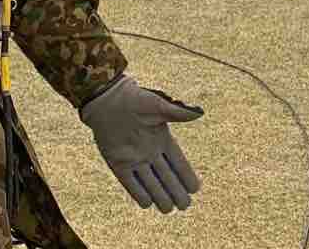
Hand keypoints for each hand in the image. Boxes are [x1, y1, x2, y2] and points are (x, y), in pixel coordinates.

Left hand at [80, 75, 203, 212]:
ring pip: (150, 182)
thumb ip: (178, 112)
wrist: (108, 100)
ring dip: (159, 196)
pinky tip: (148, 204)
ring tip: (169, 209)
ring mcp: (134, 159)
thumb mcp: (159, 105)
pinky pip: (130, 182)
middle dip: (176, 191)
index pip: (178, 162)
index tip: (195, 188)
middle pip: (166, 176)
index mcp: (162, 139)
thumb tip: (200, 112)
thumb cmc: (135, 99)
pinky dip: (138, 193)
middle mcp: (150, 152)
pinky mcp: (118, 163)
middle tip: (185, 205)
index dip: (186, 175)